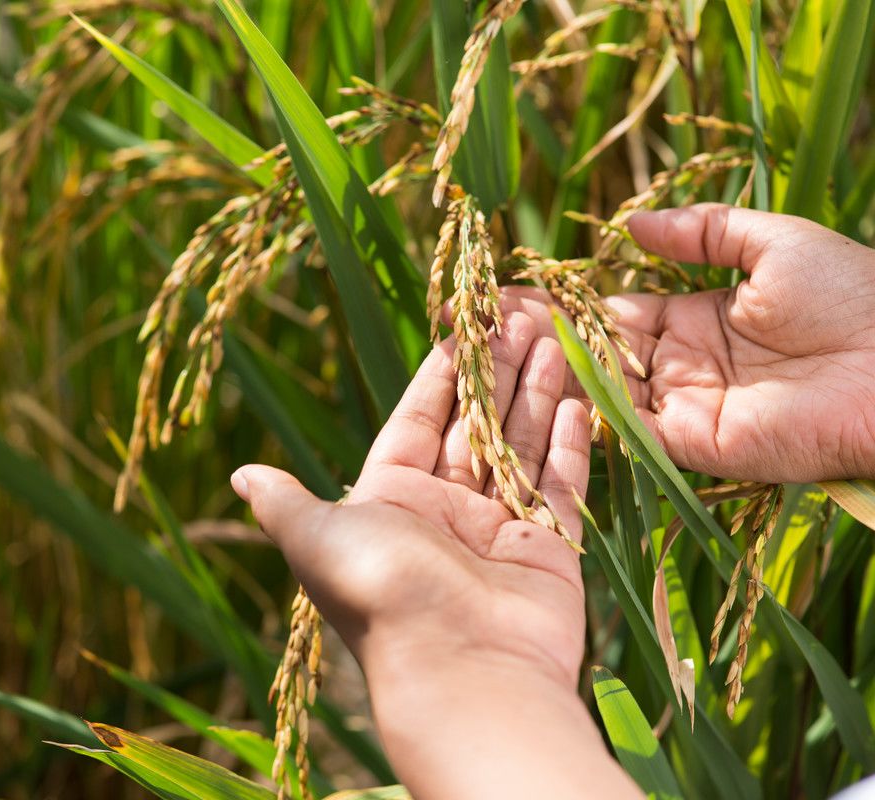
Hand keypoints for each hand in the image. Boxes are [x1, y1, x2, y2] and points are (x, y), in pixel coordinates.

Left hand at [232, 324, 640, 798]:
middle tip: (522, 315)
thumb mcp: (318, 537)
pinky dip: (568, 442)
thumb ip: (286, 501)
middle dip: (496, 371)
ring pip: (519, 445)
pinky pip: (560, 484)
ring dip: (535, 392)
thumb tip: (241, 474)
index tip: (461, 326)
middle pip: (474, 426)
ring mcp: (498, 532)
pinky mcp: (548, 549)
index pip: (418, 421)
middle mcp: (444, 513)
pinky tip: (576, 397)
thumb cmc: (381, 595)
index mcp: (390, 501)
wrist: (460, 670)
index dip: (440, 374)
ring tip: (555, 337)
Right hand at [504, 203, 874, 483]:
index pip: (610, 313)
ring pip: (599, 390)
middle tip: (475, 321)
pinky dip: (582, 408)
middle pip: (593, 352)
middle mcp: (679, 367)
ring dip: (546, 372)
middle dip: (536, 339)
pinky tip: (534, 384)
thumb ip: (703, 231)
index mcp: (696, 319)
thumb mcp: (774, 242)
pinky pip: (627, 428)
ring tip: (488, 348)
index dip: (560, 304)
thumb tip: (633, 223)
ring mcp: (683, 407)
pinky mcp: (693, 444)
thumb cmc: (853, 294)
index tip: (506, 292)